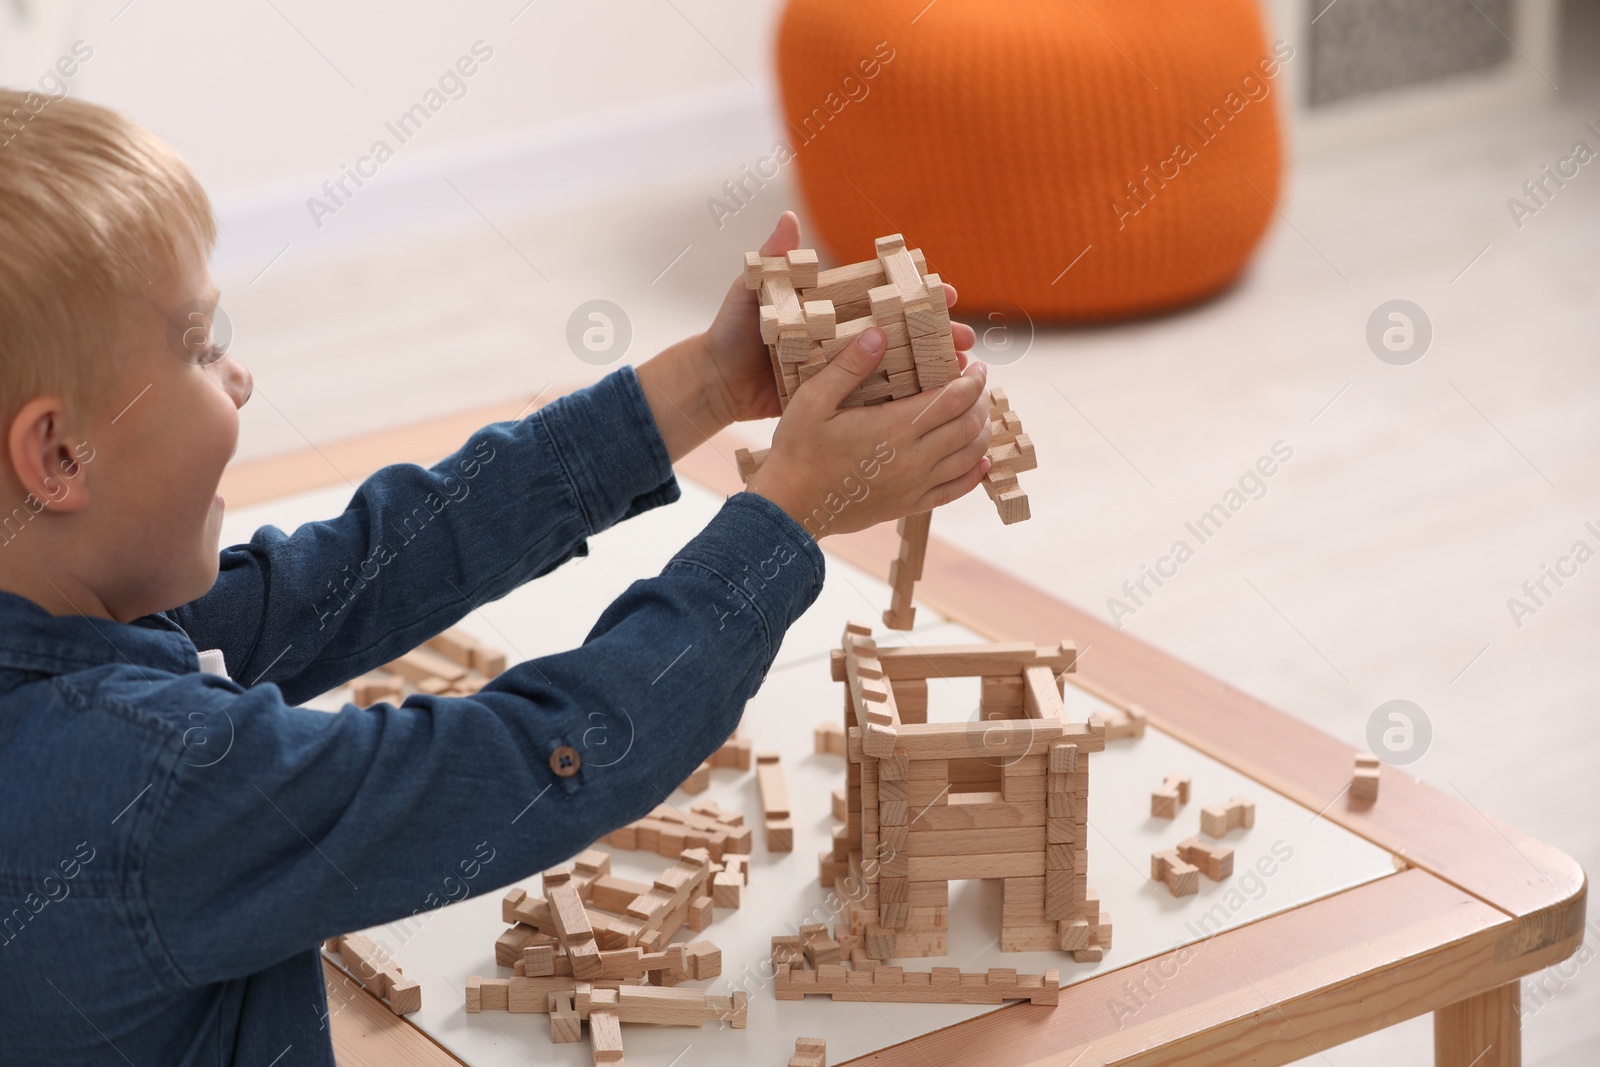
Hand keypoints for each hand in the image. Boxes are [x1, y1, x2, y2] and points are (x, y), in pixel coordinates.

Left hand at [700, 211, 977, 424]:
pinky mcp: (836, 397)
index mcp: (832, 306)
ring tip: (960, 373)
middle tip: (966, 340)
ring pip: (897, 365)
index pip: (884, 294)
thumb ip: (772, 261)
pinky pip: (877, 398)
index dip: (917, 293)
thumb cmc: (732, 332)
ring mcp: (842, 367)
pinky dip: (906, 400)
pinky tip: (934, 405)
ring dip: (931, 368)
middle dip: (937, 334)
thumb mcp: (751, 292)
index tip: (946, 293)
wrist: (715, 382)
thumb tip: (787, 219)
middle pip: (901, 330)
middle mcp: (843, 335)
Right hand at [745, 329, 992, 538]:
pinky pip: (955, 490)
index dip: (973, 381)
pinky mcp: (909, 505)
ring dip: (982, 432)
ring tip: (980, 415)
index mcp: (894, 427)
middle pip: (968, 426)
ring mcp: (914, 485)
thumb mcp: (813, 399)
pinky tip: (980, 461)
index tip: (977, 367)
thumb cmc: (798, 450)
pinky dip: (974, 474)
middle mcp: (913, 458)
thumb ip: (849, 366)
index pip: (953, 400)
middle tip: (978, 386)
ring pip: (969, 457)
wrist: (790, 506)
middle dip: (981, 401)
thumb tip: (878, 333)